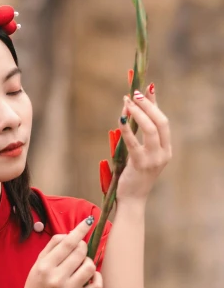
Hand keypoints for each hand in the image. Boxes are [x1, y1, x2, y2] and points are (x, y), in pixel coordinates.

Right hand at [20, 217, 102, 287]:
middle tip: (77, 251)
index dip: (80, 230)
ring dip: (88, 262)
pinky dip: (97, 277)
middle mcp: (57, 278)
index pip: (67, 243)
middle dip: (82, 247)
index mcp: (45, 266)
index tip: (89, 221)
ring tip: (81, 265)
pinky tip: (91, 276)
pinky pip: (96, 285)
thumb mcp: (37, 263)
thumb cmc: (36, 285)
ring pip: (89, 266)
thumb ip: (52, 246)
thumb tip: (71, 233)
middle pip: (80, 252)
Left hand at [116, 83, 171, 202]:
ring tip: (127, 102)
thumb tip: (134, 113)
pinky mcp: (140, 164)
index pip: (163, 121)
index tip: (147, 89)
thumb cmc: (134, 175)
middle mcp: (163, 153)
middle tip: (134, 94)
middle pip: (160, 122)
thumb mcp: (141, 153)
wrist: (132, 199)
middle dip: (147, 105)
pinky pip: (134, 142)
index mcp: (166, 149)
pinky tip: (121, 118)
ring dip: (138, 113)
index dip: (155, 104)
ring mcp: (154, 159)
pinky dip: (127, 129)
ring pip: (150, 129)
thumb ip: (140, 136)